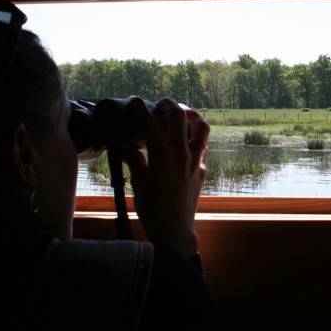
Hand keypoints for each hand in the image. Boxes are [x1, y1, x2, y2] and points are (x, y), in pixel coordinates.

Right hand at [122, 97, 209, 255]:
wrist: (174, 229)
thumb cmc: (153, 209)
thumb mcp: (138, 184)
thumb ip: (134, 162)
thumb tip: (126, 149)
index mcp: (161, 156)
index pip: (148, 123)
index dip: (139, 108)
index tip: (134, 101)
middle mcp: (181, 154)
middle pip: (179, 115)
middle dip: (169, 104)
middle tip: (160, 105)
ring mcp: (195, 160)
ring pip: (201, 127)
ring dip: (192, 116)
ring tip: (183, 115)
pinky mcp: (202, 169)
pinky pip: (204, 146)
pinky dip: (198, 137)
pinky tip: (189, 139)